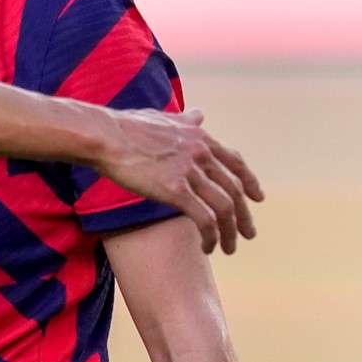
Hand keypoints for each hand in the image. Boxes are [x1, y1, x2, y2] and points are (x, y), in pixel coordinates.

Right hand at [96, 109, 262, 253]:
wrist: (104, 136)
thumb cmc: (125, 127)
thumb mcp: (162, 118)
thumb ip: (184, 120)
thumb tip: (199, 113)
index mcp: (200, 138)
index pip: (236, 163)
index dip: (250, 182)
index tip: (257, 198)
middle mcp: (201, 153)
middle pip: (235, 190)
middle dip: (244, 215)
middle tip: (248, 233)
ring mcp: (190, 171)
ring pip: (225, 208)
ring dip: (230, 232)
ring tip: (229, 248)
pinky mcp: (176, 189)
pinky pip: (205, 219)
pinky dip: (211, 236)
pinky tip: (208, 247)